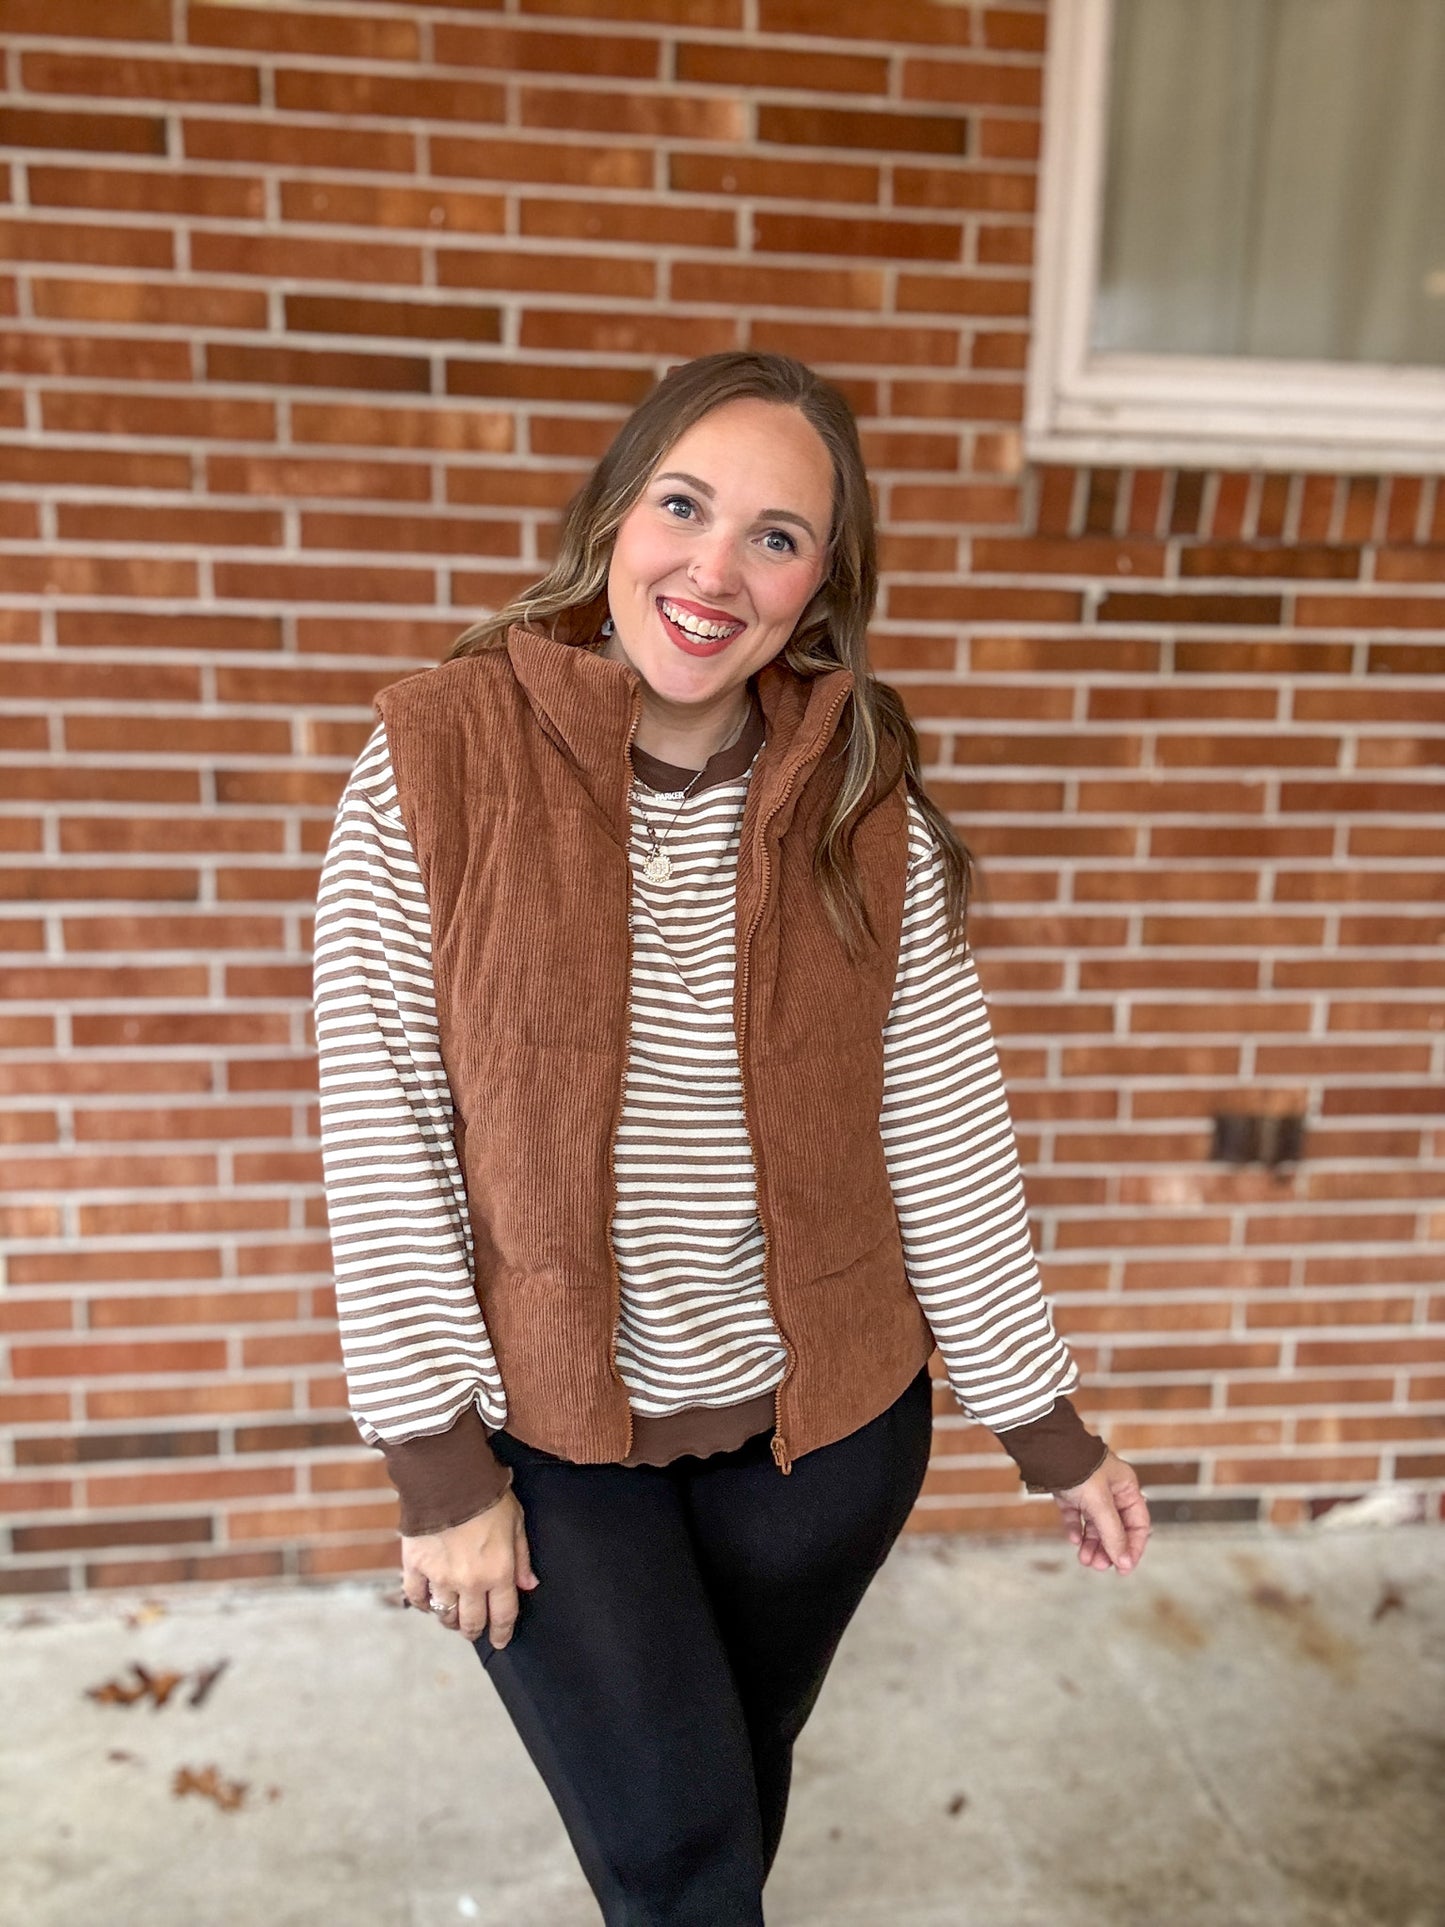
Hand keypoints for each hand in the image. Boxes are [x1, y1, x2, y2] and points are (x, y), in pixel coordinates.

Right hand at [400, 1489, 538, 1647]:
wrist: (450, 1478)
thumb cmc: (489, 1496)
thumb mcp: (517, 1523)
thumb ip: (522, 1558)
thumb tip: (529, 1586)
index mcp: (498, 1573)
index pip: (502, 1615)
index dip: (501, 1633)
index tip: (499, 1641)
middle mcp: (469, 1582)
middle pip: (471, 1622)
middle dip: (474, 1630)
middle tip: (474, 1629)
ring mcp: (440, 1577)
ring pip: (444, 1614)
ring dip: (449, 1619)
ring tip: (452, 1616)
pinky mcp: (415, 1566)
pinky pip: (416, 1597)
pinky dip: (421, 1603)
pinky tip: (427, 1601)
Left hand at [1052, 1450, 1149, 1574]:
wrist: (1046, 1448)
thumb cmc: (1078, 1466)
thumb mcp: (1100, 1503)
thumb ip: (1113, 1533)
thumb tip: (1124, 1561)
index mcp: (1126, 1487)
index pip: (1138, 1524)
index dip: (1133, 1547)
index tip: (1124, 1568)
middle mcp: (1111, 1490)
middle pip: (1116, 1528)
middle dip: (1108, 1548)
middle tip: (1098, 1565)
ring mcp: (1089, 1492)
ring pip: (1095, 1525)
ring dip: (1092, 1544)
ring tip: (1085, 1559)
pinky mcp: (1070, 1493)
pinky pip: (1076, 1517)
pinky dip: (1075, 1529)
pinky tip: (1074, 1540)